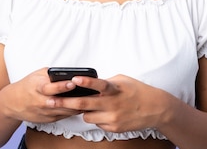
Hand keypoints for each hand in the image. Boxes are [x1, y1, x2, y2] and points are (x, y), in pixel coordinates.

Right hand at [1, 67, 82, 122]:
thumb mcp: (37, 75)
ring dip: (77, 106)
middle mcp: (41, 101)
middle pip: (59, 102)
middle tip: (87, 94)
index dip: (61, 86)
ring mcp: (45, 112)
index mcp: (37, 88)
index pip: (50, 88)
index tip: (72, 83)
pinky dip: (73, 111)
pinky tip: (81, 105)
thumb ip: (52, 74)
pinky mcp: (48, 119)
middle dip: (73, 99)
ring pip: (64, 111)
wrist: (13, 102)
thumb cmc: (27, 86)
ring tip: (89, 99)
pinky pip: (64, 116)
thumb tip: (68, 72)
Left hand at [46, 74, 173, 133]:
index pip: (97, 84)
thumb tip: (90, 83)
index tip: (73, 79)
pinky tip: (105, 113)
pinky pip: (97, 123)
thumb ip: (106, 82)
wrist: (155, 109)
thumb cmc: (137, 91)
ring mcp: (112, 118)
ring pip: (87, 116)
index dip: (85, 81)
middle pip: (84, 104)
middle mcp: (112, 104)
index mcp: (114, 89)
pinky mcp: (114, 128)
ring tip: (91, 105)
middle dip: (65, 103)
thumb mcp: (122, 81)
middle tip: (51, 102)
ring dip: (85, 111)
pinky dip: (97, 118)